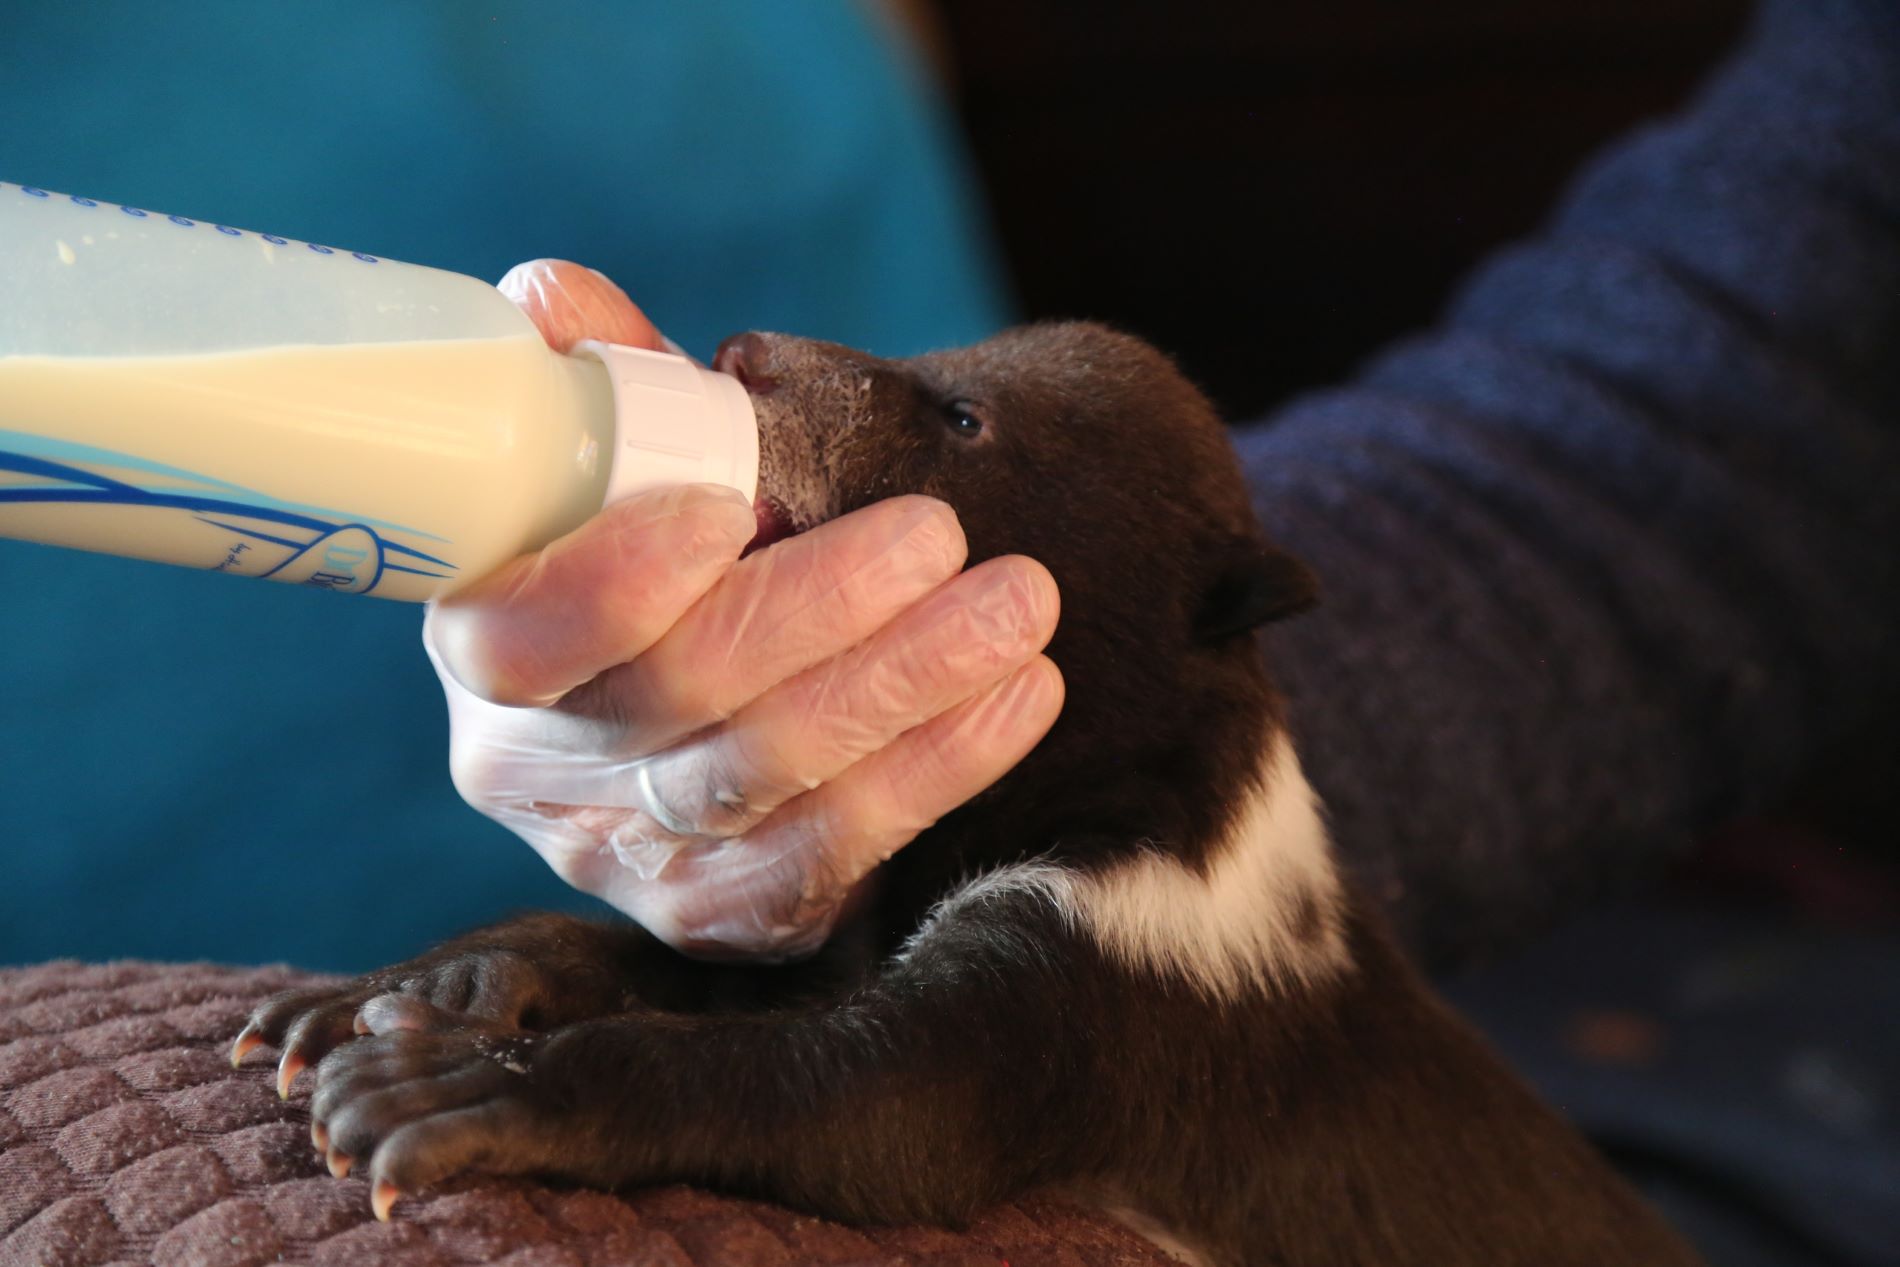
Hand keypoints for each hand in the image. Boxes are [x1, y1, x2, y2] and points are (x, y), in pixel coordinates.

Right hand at [427, 261, 1064, 958]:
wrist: (722, 674)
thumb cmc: (670, 547)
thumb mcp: (635, 465)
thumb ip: (611, 390)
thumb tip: (552, 298)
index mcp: (486, 649)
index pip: (525, 637)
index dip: (620, 580)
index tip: (736, 507)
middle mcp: (537, 771)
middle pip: (675, 701)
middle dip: (821, 610)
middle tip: (940, 534)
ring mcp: (630, 857)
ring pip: (768, 781)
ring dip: (906, 685)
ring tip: (1019, 605)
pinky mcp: (727, 913)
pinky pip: (833, 857)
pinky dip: (936, 772)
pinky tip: (1020, 697)